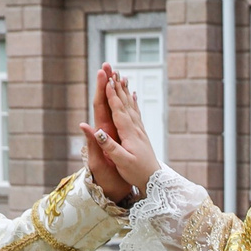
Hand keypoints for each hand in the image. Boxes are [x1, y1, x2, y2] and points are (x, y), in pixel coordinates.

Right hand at [81, 63, 157, 203]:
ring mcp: (139, 130)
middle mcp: (136, 128)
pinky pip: (135, 113)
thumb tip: (96, 130)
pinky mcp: (141, 134)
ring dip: (124, 90)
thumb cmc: (137, 173)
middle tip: (111, 70)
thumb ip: (109, 145)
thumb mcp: (122, 162)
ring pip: (130, 105)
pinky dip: (132, 101)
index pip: (119, 110)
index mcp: (129, 134)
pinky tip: (132, 94)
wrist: (155, 181)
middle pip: (124, 103)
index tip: (107, 80)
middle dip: (117, 86)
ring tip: (120, 76)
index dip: (112, 95)